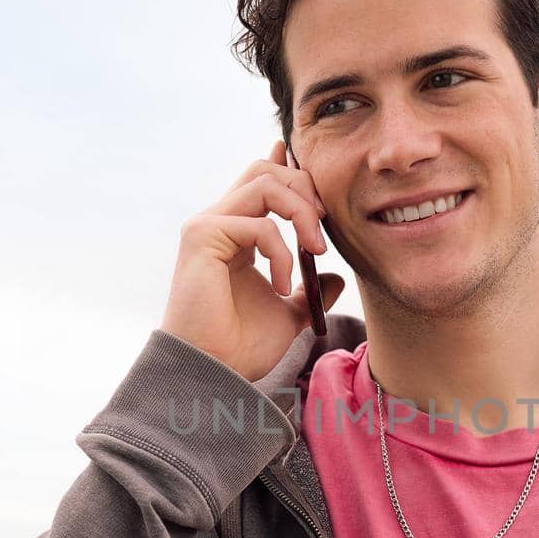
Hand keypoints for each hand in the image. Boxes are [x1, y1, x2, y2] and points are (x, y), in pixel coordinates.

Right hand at [161, 140, 344, 380]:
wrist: (213, 370)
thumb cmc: (240, 347)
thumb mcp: (288, 315)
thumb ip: (309, 293)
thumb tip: (336, 280)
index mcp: (236, 234)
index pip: (262, 182)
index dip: (288, 167)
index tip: (318, 184)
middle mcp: (219, 222)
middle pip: (266, 171)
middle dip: (305, 189)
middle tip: (323, 231)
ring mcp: (208, 226)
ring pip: (265, 184)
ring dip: (301, 214)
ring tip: (315, 252)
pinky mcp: (203, 236)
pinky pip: (259, 224)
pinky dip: (282, 253)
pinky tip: (283, 287)